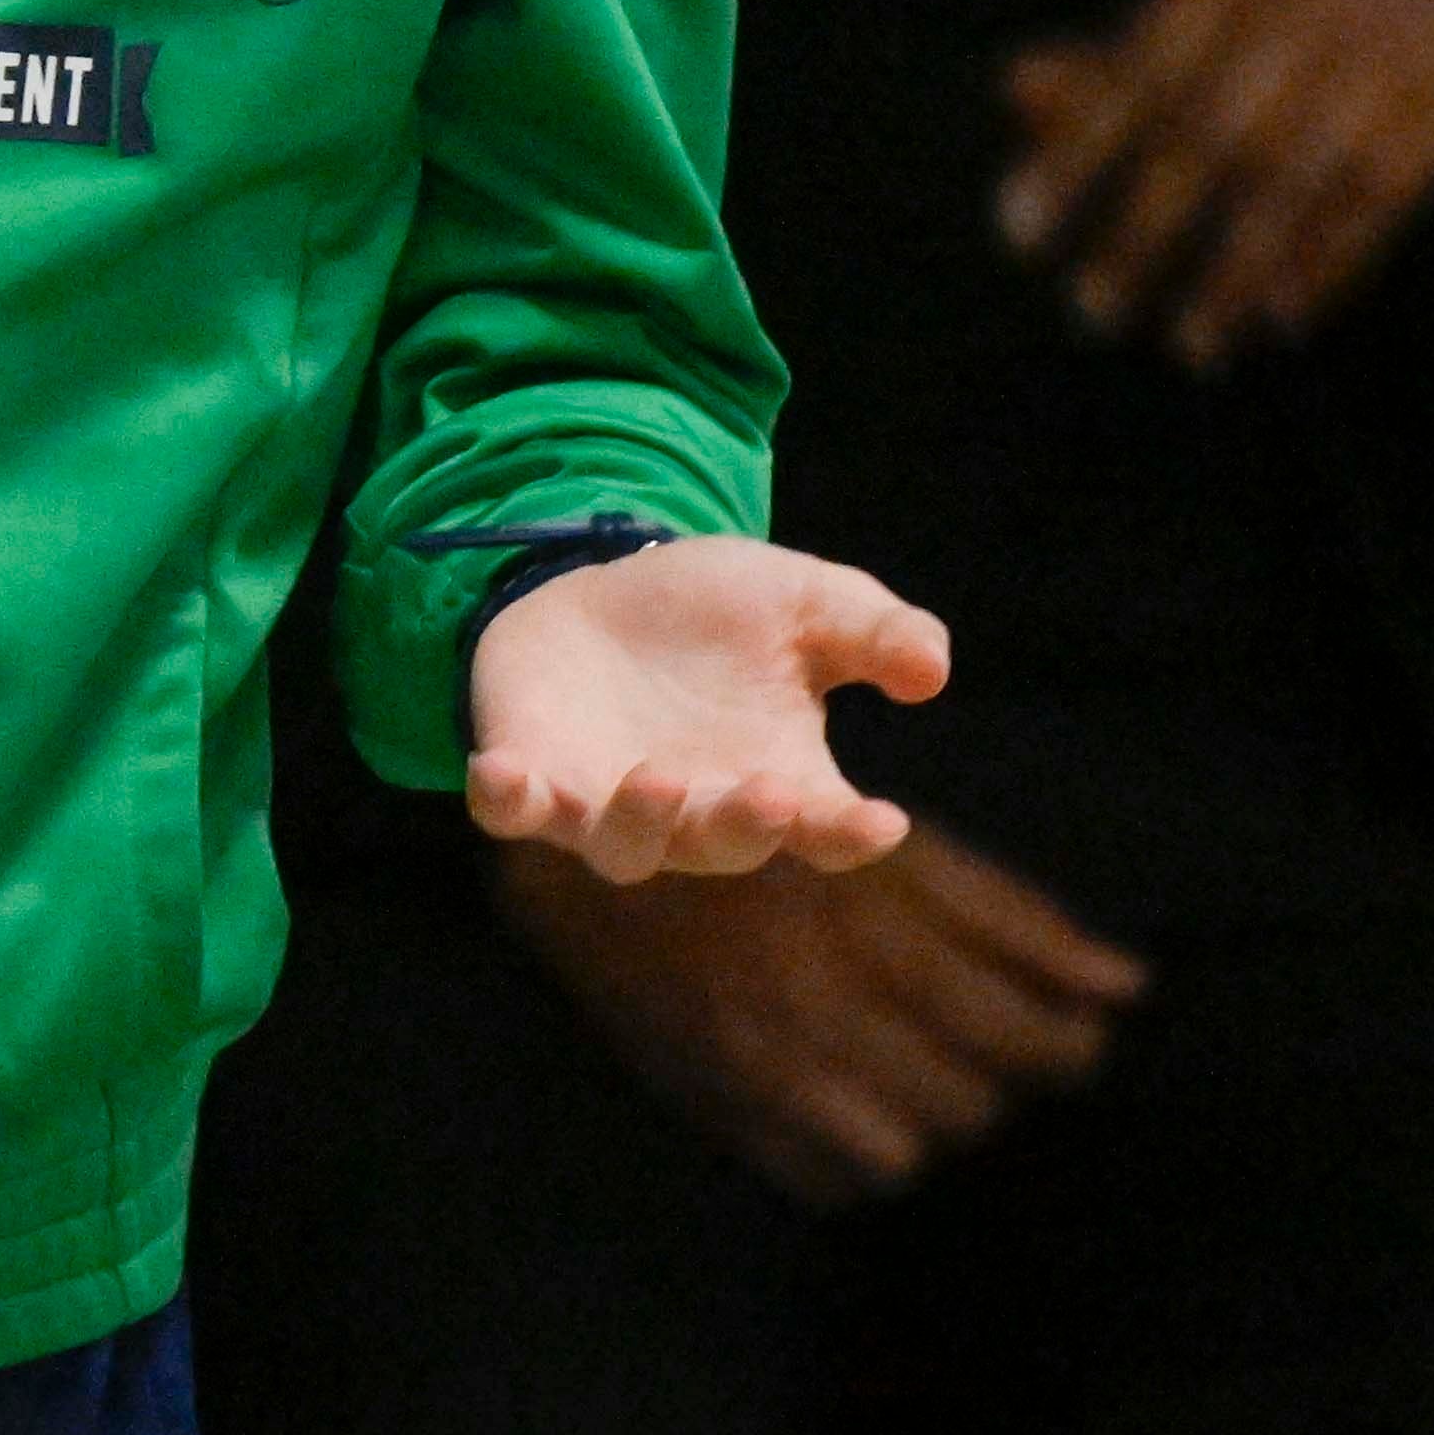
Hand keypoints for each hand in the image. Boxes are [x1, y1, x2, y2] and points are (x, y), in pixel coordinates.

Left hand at [462, 536, 951, 876]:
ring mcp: (605, 802)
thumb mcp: (806, 602)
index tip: (881, 822)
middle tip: (770, 794)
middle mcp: (697, 809)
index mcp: (778, 780)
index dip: (851, 834)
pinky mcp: (530, 777)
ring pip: (624, 849)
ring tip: (657, 780)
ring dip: (641, 823)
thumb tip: (931, 670)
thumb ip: (873, 634)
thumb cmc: (718, 613)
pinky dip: (506, 802)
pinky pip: (512, 812)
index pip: (825, 829)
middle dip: (747, 826)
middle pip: (725, 845)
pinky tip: (502, 777)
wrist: (603, 585)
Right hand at [493, 819, 1147, 1204]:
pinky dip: (864, 1157)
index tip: (1078, 1035)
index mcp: (880, 933)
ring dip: (935, 1117)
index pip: (1024, 1036)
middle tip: (998, 1054)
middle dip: (1003, 1085)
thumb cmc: (774, 835)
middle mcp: (825, 1007)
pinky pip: (832, 1181)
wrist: (598, 850)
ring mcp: (767, 1065)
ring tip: (928, 1073)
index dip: (1069, 1048)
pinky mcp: (721, 1102)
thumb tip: (1129, 990)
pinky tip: (863, 1108)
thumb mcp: (900, 851)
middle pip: (972, 1104)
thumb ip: (1013, 920)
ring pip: (909, 1149)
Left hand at [996, 0, 1433, 367]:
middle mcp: (1304, 2)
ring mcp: (1388, 48)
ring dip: (1235, 269)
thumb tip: (1016, 84)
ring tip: (1191, 343)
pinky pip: (1385, 190)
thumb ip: (1137, 41)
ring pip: (1294, 176)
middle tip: (1094, 312)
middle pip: (1209, 133)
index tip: (1019, 231)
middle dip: (1145, 230)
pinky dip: (1333, 256)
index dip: (1074, 153)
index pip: (1136, 70)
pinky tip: (1286, 313)